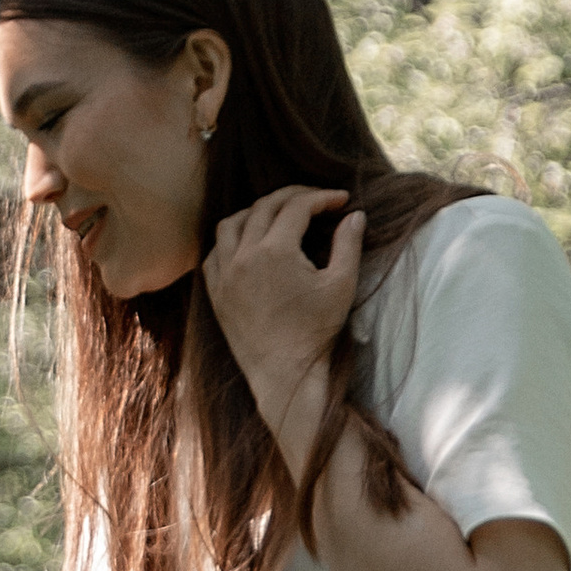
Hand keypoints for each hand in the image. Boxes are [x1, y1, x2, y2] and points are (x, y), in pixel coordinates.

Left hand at [201, 184, 365, 433]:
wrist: (284, 374)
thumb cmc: (316, 333)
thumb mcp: (341, 285)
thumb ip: (349, 244)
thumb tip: (355, 215)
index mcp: (275, 252)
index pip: (297, 206)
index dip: (322, 198)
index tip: (341, 201)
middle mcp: (243, 257)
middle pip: (264, 206)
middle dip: (293, 196)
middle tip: (316, 200)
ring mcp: (224, 275)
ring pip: (232, 223)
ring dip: (256, 211)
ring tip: (279, 215)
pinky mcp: (215, 293)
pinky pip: (214, 252)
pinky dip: (231, 239)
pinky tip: (248, 242)